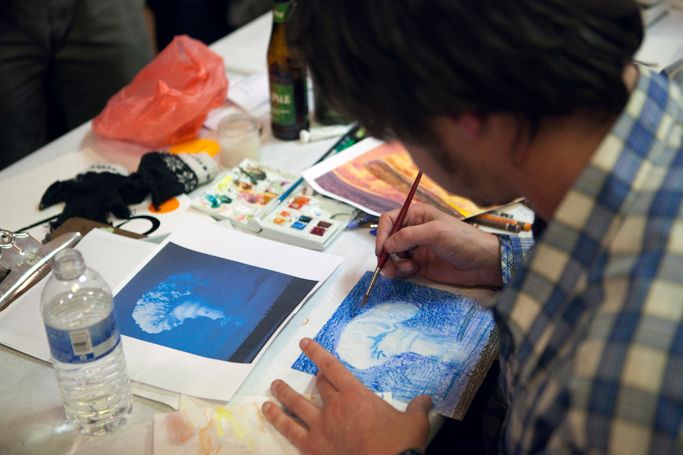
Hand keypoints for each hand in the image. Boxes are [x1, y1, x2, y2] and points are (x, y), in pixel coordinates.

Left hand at [263, 338, 431, 454]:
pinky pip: (289, 430)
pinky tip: (268, 413)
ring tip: (273, 387)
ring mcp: (320, 427)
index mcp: (356, 395)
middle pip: (317, 386)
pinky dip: (277, 420)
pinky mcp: (312, 448)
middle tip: (305, 374)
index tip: (304, 343)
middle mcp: (334, 406)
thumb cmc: (400, 446)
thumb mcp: (415, 423)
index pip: (332, 367)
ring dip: (283, 394)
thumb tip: (426, 399)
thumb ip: (418, 408)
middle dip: (311, 378)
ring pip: (296, 404)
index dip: (316, 353)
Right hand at [376, 203, 502, 286]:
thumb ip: (409, 236)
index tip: (381, 249)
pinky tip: (411, 271)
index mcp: (417, 215)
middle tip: (390, 264)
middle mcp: (413, 231)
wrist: (483, 263)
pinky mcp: (418, 265)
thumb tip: (387, 245)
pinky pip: (399, 268)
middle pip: (387, 239)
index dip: (381, 233)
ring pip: (391, 256)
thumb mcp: (436, 233)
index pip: (389, 220)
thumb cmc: (464, 241)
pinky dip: (399, 271)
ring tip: (406, 269)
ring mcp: (415, 248)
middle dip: (385, 252)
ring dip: (393, 264)